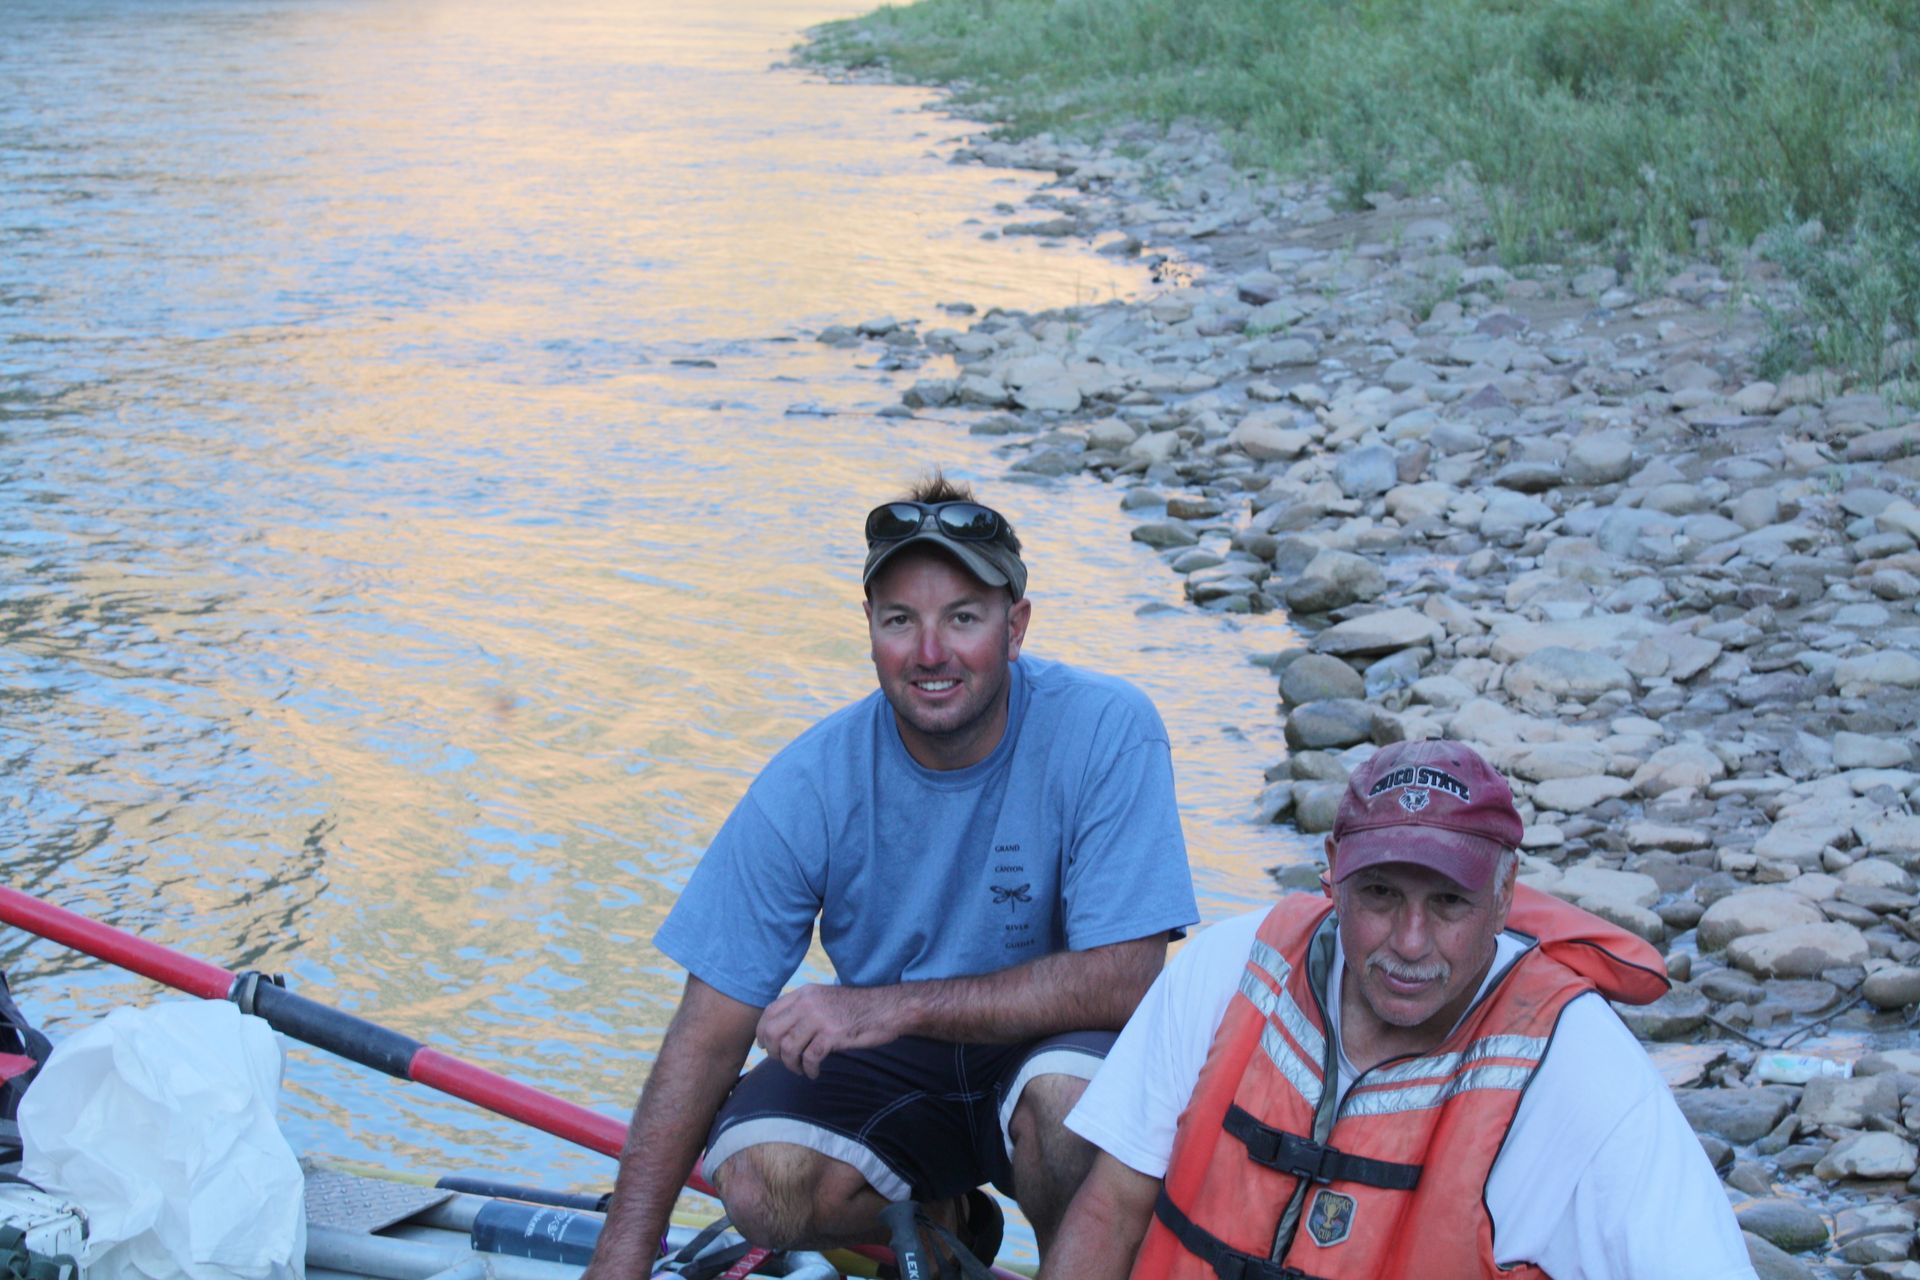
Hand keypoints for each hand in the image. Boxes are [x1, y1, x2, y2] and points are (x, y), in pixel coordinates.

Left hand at [756, 984, 904, 1077]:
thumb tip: (782, 1031)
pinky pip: (809, 1058)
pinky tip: (814, 1073)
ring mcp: (819, 1019)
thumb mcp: (826, 998)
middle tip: (782, 1061)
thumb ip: (804, 1008)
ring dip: (791, 1064)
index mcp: (805, 993)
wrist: (886, 1008)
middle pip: (773, 1031)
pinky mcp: (832, 1035)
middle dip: (773, 1052)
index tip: (765, 1046)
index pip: (770, 1012)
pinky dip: (808, 1070)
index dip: (763, 1032)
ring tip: (801, 1070)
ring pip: (788, 1048)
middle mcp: (808, 1003)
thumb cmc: (857, 1007)